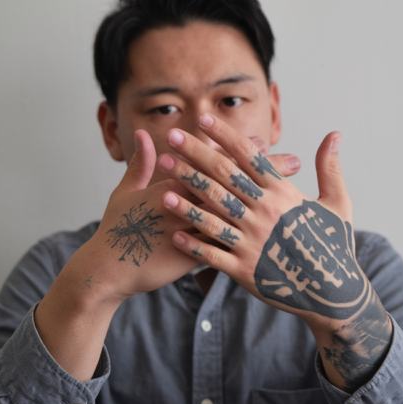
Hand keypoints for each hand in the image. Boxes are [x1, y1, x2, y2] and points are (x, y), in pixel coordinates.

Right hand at [82, 129, 301, 301]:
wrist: (107, 268)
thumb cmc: (116, 228)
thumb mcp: (125, 192)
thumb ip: (141, 164)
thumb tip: (144, 135)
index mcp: (171, 184)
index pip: (212, 161)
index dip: (239, 151)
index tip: (265, 142)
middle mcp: (185, 204)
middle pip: (233, 182)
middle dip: (265, 172)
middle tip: (295, 161)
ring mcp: (191, 230)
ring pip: (236, 212)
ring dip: (265, 202)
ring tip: (292, 198)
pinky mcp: (192, 255)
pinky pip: (225, 246)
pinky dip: (247, 240)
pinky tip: (270, 238)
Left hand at [158, 114, 391, 390]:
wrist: (334, 294)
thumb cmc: (334, 246)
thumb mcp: (338, 203)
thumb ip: (330, 168)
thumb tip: (335, 134)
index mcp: (284, 195)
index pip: (249, 157)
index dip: (224, 136)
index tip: (203, 119)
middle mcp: (264, 214)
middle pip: (223, 177)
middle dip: (195, 154)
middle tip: (171, 136)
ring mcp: (252, 242)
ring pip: (211, 211)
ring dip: (185, 190)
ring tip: (162, 174)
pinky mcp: (243, 269)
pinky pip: (211, 253)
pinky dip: (191, 242)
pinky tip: (171, 231)